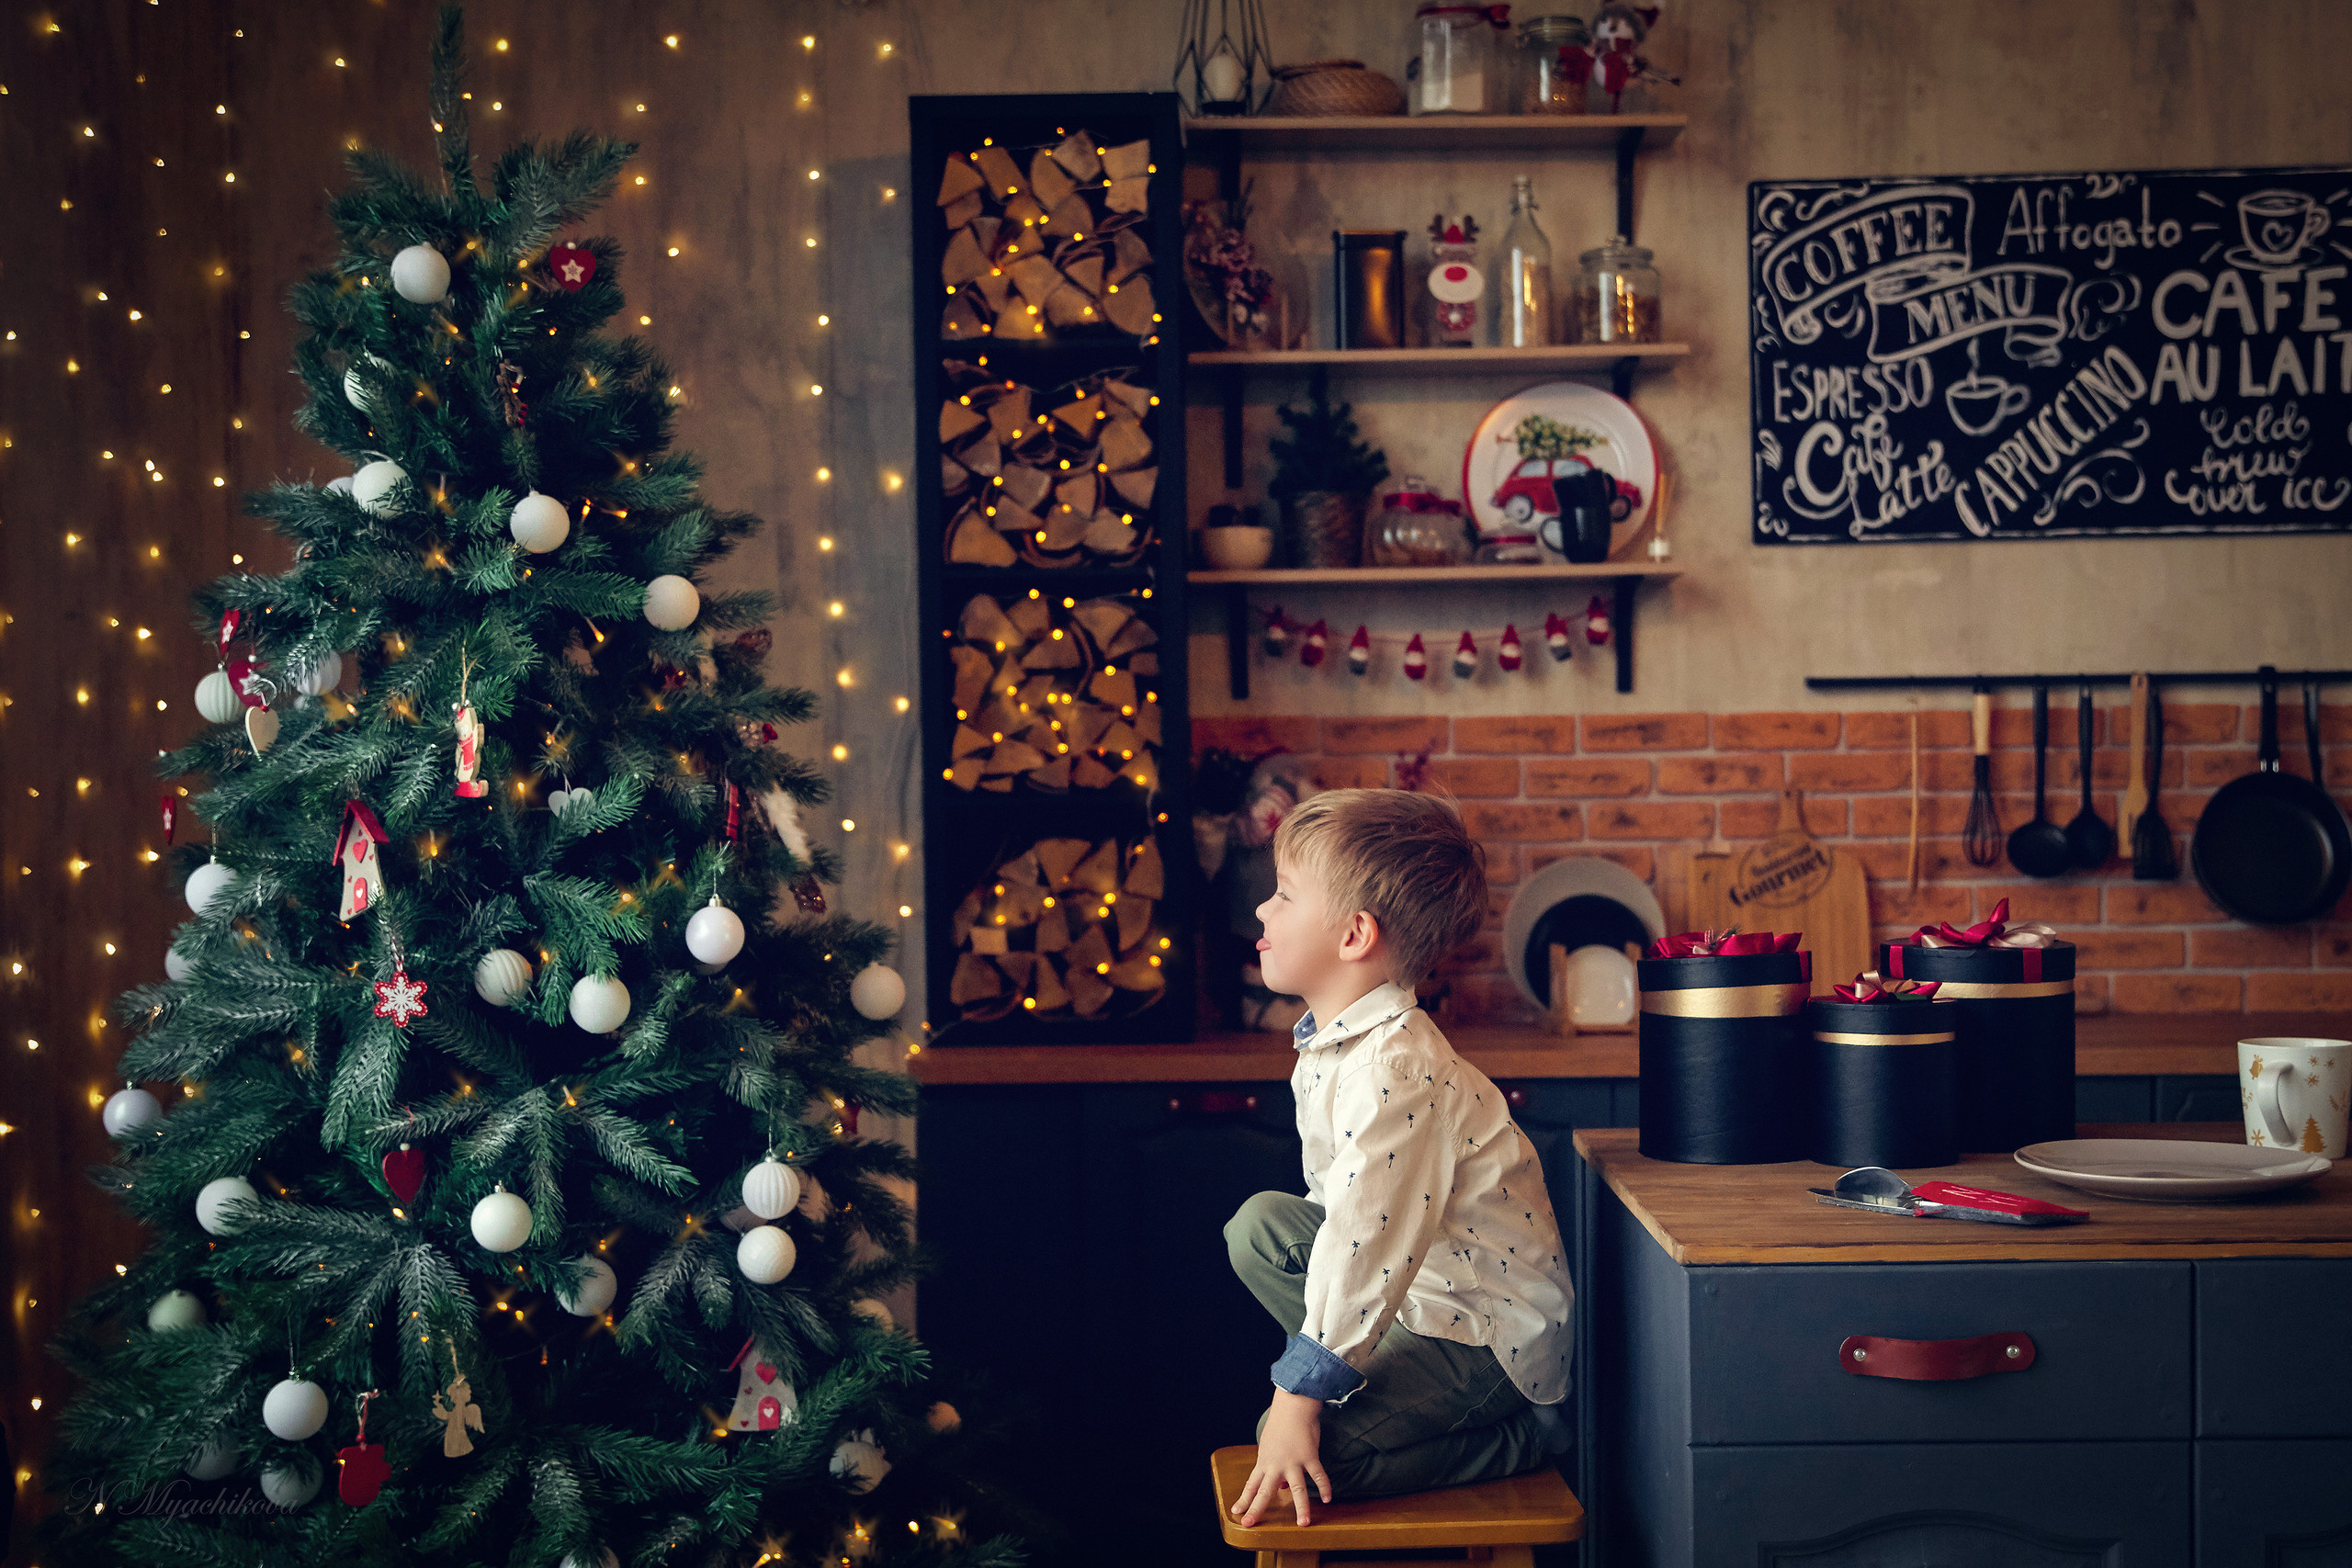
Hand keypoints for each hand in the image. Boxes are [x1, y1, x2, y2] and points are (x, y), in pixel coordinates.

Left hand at [1233, 1389, 1330, 1526]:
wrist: (1292, 1405)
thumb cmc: (1281, 1423)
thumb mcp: (1270, 1445)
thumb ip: (1273, 1465)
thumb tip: (1282, 1487)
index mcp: (1264, 1461)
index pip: (1251, 1484)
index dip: (1244, 1499)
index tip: (1236, 1512)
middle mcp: (1276, 1464)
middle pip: (1265, 1491)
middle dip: (1256, 1509)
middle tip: (1249, 1524)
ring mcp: (1293, 1461)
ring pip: (1297, 1489)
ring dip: (1301, 1507)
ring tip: (1303, 1523)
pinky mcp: (1309, 1456)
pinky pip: (1319, 1476)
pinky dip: (1324, 1487)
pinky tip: (1328, 1499)